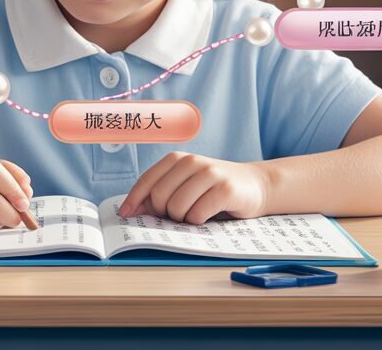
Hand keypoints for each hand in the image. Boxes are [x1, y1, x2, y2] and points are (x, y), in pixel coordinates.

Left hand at [118, 152, 269, 224]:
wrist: (256, 184)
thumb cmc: (214, 189)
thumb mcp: (186, 185)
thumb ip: (161, 194)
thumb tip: (133, 209)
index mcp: (177, 159)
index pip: (147, 180)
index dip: (134, 198)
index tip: (125, 214)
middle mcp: (192, 162)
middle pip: (160, 197)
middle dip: (164, 213)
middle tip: (179, 215)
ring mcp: (209, 173)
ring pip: (177, 207)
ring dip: (183, 219)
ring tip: (195, 213)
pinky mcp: (225, 189)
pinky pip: (198, 214)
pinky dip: (198, 222)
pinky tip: (208, 215)